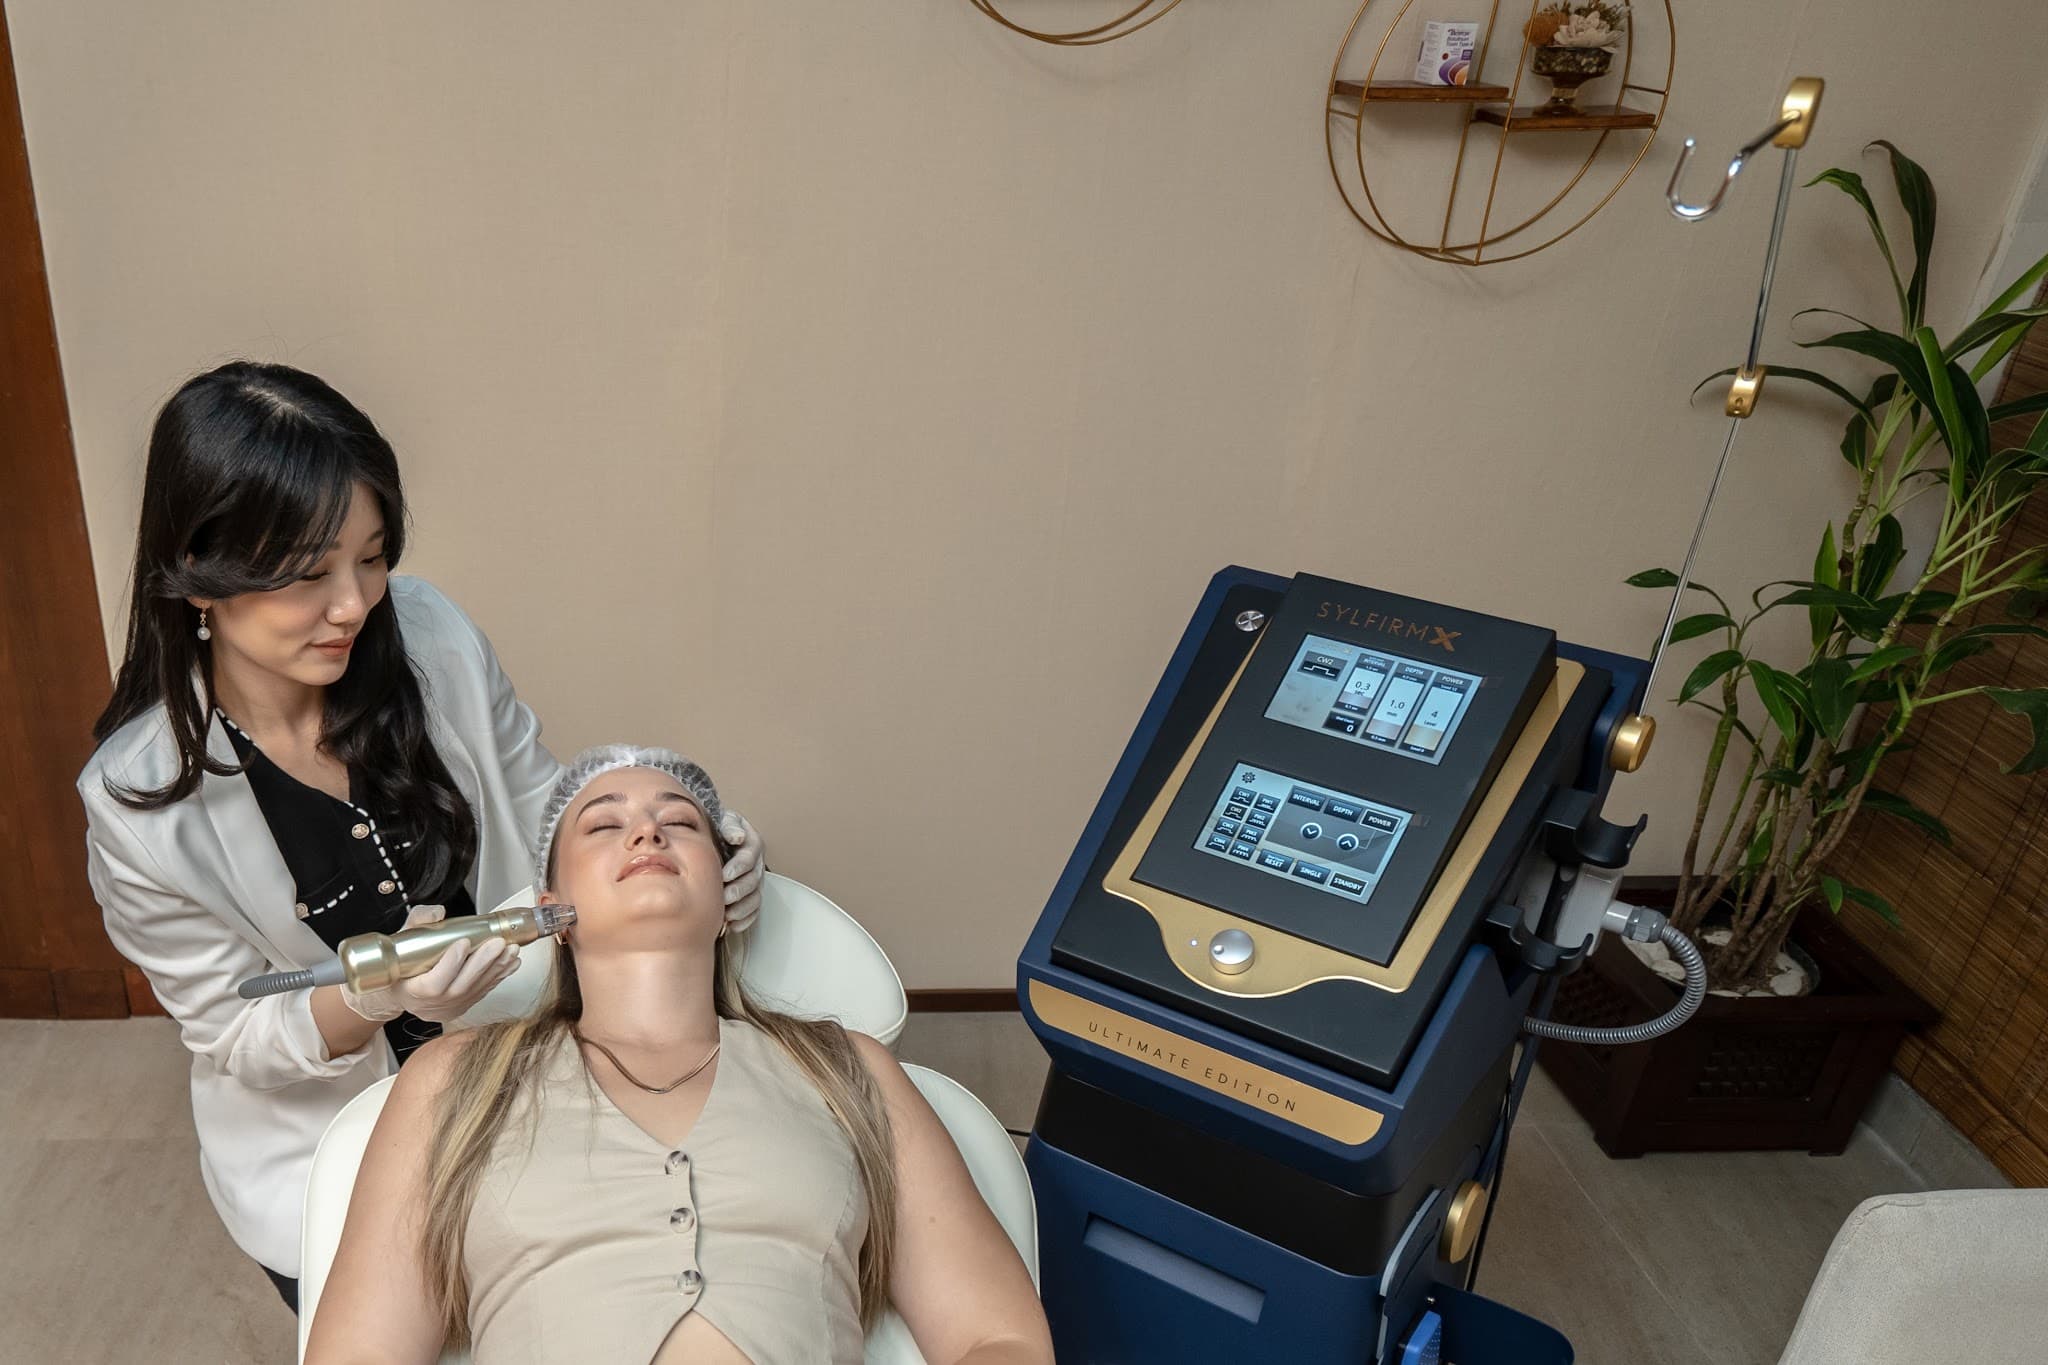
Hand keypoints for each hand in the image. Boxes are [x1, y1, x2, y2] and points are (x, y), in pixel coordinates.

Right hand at [341, 905, 521, 1023]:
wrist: (402, 990)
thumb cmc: (402, 964)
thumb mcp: (401, 941)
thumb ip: (418, 923)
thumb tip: (438, 913)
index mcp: (412, 991)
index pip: (433, 984)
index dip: (450, 964)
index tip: (463, 942)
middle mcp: (433, 1005)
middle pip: (461, 986)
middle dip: (483, 963)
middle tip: (499, 943)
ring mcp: (450, 1008)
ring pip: (477, 989)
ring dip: (497, 968)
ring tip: (511, 949)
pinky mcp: (465, 1006)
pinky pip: (484, 992)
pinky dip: (500, 976)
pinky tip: (511, 962)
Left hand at [719, 810, 765, 932]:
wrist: (715, 840)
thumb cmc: (718, 829)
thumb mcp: (724, 819)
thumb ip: (730, 825)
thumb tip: (736, 836)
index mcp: (752, 844)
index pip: (749, 857)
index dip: (739, 867)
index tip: (725, 875)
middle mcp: (756, 864)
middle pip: (753, 880)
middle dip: (739, 891)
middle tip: (725, 898)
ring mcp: (754, 881)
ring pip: (755, 898)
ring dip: (742, 908)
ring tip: (727, 915)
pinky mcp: (750, 895)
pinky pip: (754, 910)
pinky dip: (745, 919)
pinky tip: (733, 925)